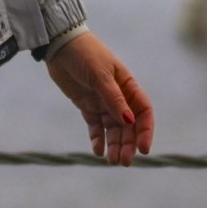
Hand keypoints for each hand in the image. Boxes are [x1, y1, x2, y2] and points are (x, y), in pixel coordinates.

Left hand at [45, 31, 153, 166]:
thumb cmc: (86, 54)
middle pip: (128, 126)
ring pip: (113, 129)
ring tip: (111, 161)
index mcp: (128, 85)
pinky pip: (95, 126)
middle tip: (124, 162)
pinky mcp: (87, 106)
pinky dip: (97, 139)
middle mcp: (118, 96)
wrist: (60, 45)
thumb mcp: (101, 76)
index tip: (144, 149)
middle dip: (128, 144)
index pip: (143, 112)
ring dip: (114, 145)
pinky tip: (97, 151)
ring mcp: (102, 102)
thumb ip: (114, 100)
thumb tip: (129, 122)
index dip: (145, 131)